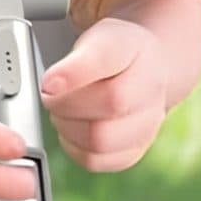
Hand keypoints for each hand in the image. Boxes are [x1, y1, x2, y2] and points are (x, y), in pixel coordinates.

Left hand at [41, 17, 166, 172]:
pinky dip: (74, 147)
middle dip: (64, 105)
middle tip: (52, 95)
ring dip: (67, 127)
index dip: (74, 74)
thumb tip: (50, 86)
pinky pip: (95, 161)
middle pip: (107, 106)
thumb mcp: (98, 39)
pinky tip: (76, 128)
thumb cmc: (115, 54)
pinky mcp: (133, 151)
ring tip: (65, 110)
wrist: (145, 72)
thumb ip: (76, 61)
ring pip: (99, 141)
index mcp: (140, 51)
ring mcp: (148, 124)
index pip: (107, 61)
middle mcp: (152, 90)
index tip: (48, 82)